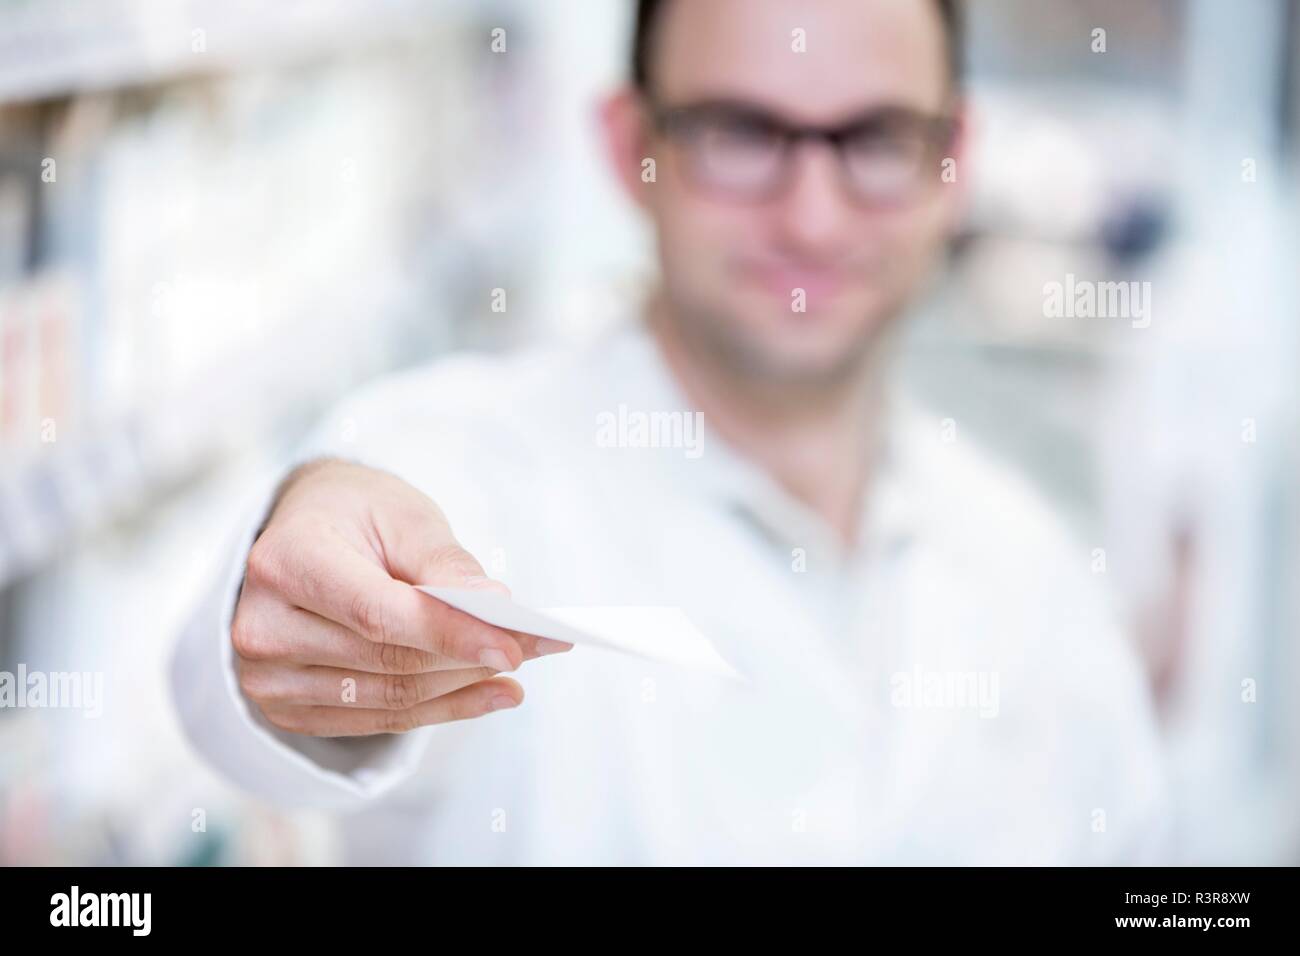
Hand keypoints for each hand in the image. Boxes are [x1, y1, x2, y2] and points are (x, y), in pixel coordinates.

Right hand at [230, 459, 569, 735]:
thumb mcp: (403, 516)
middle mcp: (262, 625)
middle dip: (471, 657)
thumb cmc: (355, 515)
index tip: (514, 646)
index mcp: (284, 561)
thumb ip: (446, 565)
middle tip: (538, 648)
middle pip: (387, 660)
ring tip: (518, 671)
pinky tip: (488, 694)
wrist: (301, 534)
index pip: (377, 614)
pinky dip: (441, 709)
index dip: (450, 634)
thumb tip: (495, 608)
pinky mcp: (287, 707)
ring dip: (463, 687)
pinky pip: (378, 720)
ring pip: (389, 697)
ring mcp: (267, 676)